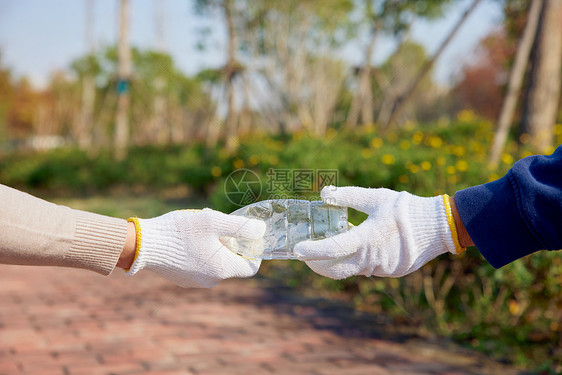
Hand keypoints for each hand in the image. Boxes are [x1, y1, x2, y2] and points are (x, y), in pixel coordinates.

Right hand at [126, 209, 265, 287]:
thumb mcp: (214, 222)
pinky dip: (200, 253)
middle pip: (232, 264)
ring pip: (214, 264)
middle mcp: (211, 280)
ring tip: (201, 229)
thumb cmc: (180, 232)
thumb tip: (261, 230)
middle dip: (230, 245)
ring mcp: (195, 282)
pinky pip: (199, 266)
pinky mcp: (181, 279)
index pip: (250, 267)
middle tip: (220, 227)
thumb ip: (240, 227)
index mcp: (223, 269)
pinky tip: (187, 239)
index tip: (250, 238)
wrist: (142, 245)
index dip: (254, 252)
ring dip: (214, 248)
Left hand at [294, 186, 460, 278]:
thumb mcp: (375, 197)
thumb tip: (324, 194)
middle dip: (318, 264)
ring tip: (332, 243)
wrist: (439, 226)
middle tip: (306, 255)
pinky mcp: (391, 272)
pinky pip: (367, 268)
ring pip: (352, 268)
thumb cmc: (405, 208)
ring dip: (339, 259)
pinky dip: (357, 259)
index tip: (297, 250)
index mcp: (367, 240)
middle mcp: (373, 260)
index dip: (313, 251)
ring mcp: (382, 269)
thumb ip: (348, 196)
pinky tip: (358, 244)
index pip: (333, 249)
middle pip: (336, 270)